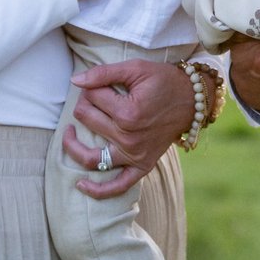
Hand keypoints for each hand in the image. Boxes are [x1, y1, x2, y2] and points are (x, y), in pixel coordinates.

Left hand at [60, 57, 195, 197]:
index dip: (92, 86)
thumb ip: (103, 74)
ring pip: (90, 157)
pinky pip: (117, 186)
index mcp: (128, 114)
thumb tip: (75, 81)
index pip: (91, 98)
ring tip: (67, 133)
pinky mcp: (142, 166)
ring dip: (72, 145)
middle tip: (94, 95)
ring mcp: (135, 156)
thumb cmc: (163, 81)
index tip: (101, 82)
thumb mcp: (136, 69)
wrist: (192, 100)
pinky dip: (98, 190)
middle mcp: (129, 138)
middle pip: (87, 119)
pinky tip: (80, 185)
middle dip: (85, 103)